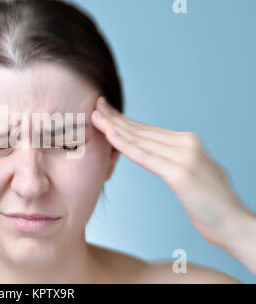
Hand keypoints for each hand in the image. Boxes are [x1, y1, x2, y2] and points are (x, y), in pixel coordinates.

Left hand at [90, 96, 249, 245]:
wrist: (233, 223)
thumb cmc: (210, 203)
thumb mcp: (192, 172)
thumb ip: (174, 160)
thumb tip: (157, 155)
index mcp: (187, 142)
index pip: (147, 129)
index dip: (124, 119)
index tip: (105, 111)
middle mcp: (186, 143)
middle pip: (141, 130)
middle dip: (115, 117)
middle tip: (95, 105)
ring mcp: (184, 156)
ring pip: (140, 139)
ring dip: (114, 127)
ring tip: (94, 116)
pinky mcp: (180, 172)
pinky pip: (145, 157)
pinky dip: (125, 145)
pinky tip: (110, 135)